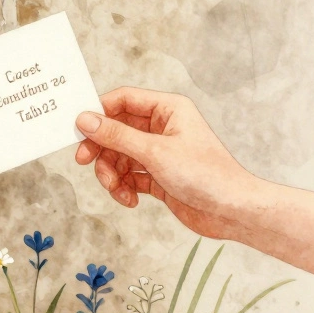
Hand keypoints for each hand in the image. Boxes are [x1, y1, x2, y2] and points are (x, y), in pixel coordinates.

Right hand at [74, 86, 259, 241]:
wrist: (233, 212)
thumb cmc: (207, 176)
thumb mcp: (154, 152)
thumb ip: (116, 135)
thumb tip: (85, 119)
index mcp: (168, 110)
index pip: (122, 100)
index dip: (99, 113)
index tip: (80, 130)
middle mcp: (162, 128)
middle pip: (115, 130)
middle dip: (101, 149)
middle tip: (84, 161)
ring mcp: (159, 152)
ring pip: (119, 155)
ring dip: (111, 173)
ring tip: (116, 189)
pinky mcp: (158, 175)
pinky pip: (128, 176)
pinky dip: (123, 188)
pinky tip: (130, 200)